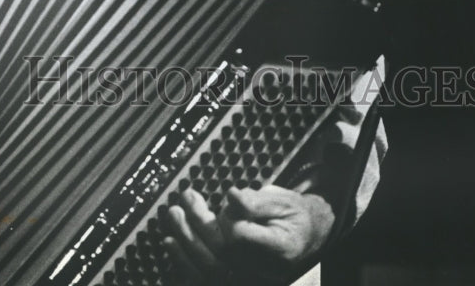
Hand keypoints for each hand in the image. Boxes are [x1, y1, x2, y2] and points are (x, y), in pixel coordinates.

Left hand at [163, 185, 334, 283]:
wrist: (304, 236)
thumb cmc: (293, 217)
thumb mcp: (283, 202)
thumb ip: (257, 201)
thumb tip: (231, 197)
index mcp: (279, 249)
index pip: (241, 238)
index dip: (228, 217)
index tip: (228, 197)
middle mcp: (261, 269)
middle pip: (220, 254)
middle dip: (197, 224)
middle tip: (185, 198)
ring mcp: (246, 276)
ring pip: (208, 269)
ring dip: (185, 240)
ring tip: (174, 213)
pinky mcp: (233, 277)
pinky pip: (203, 277)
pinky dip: (183, 261)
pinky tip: (170, 241)